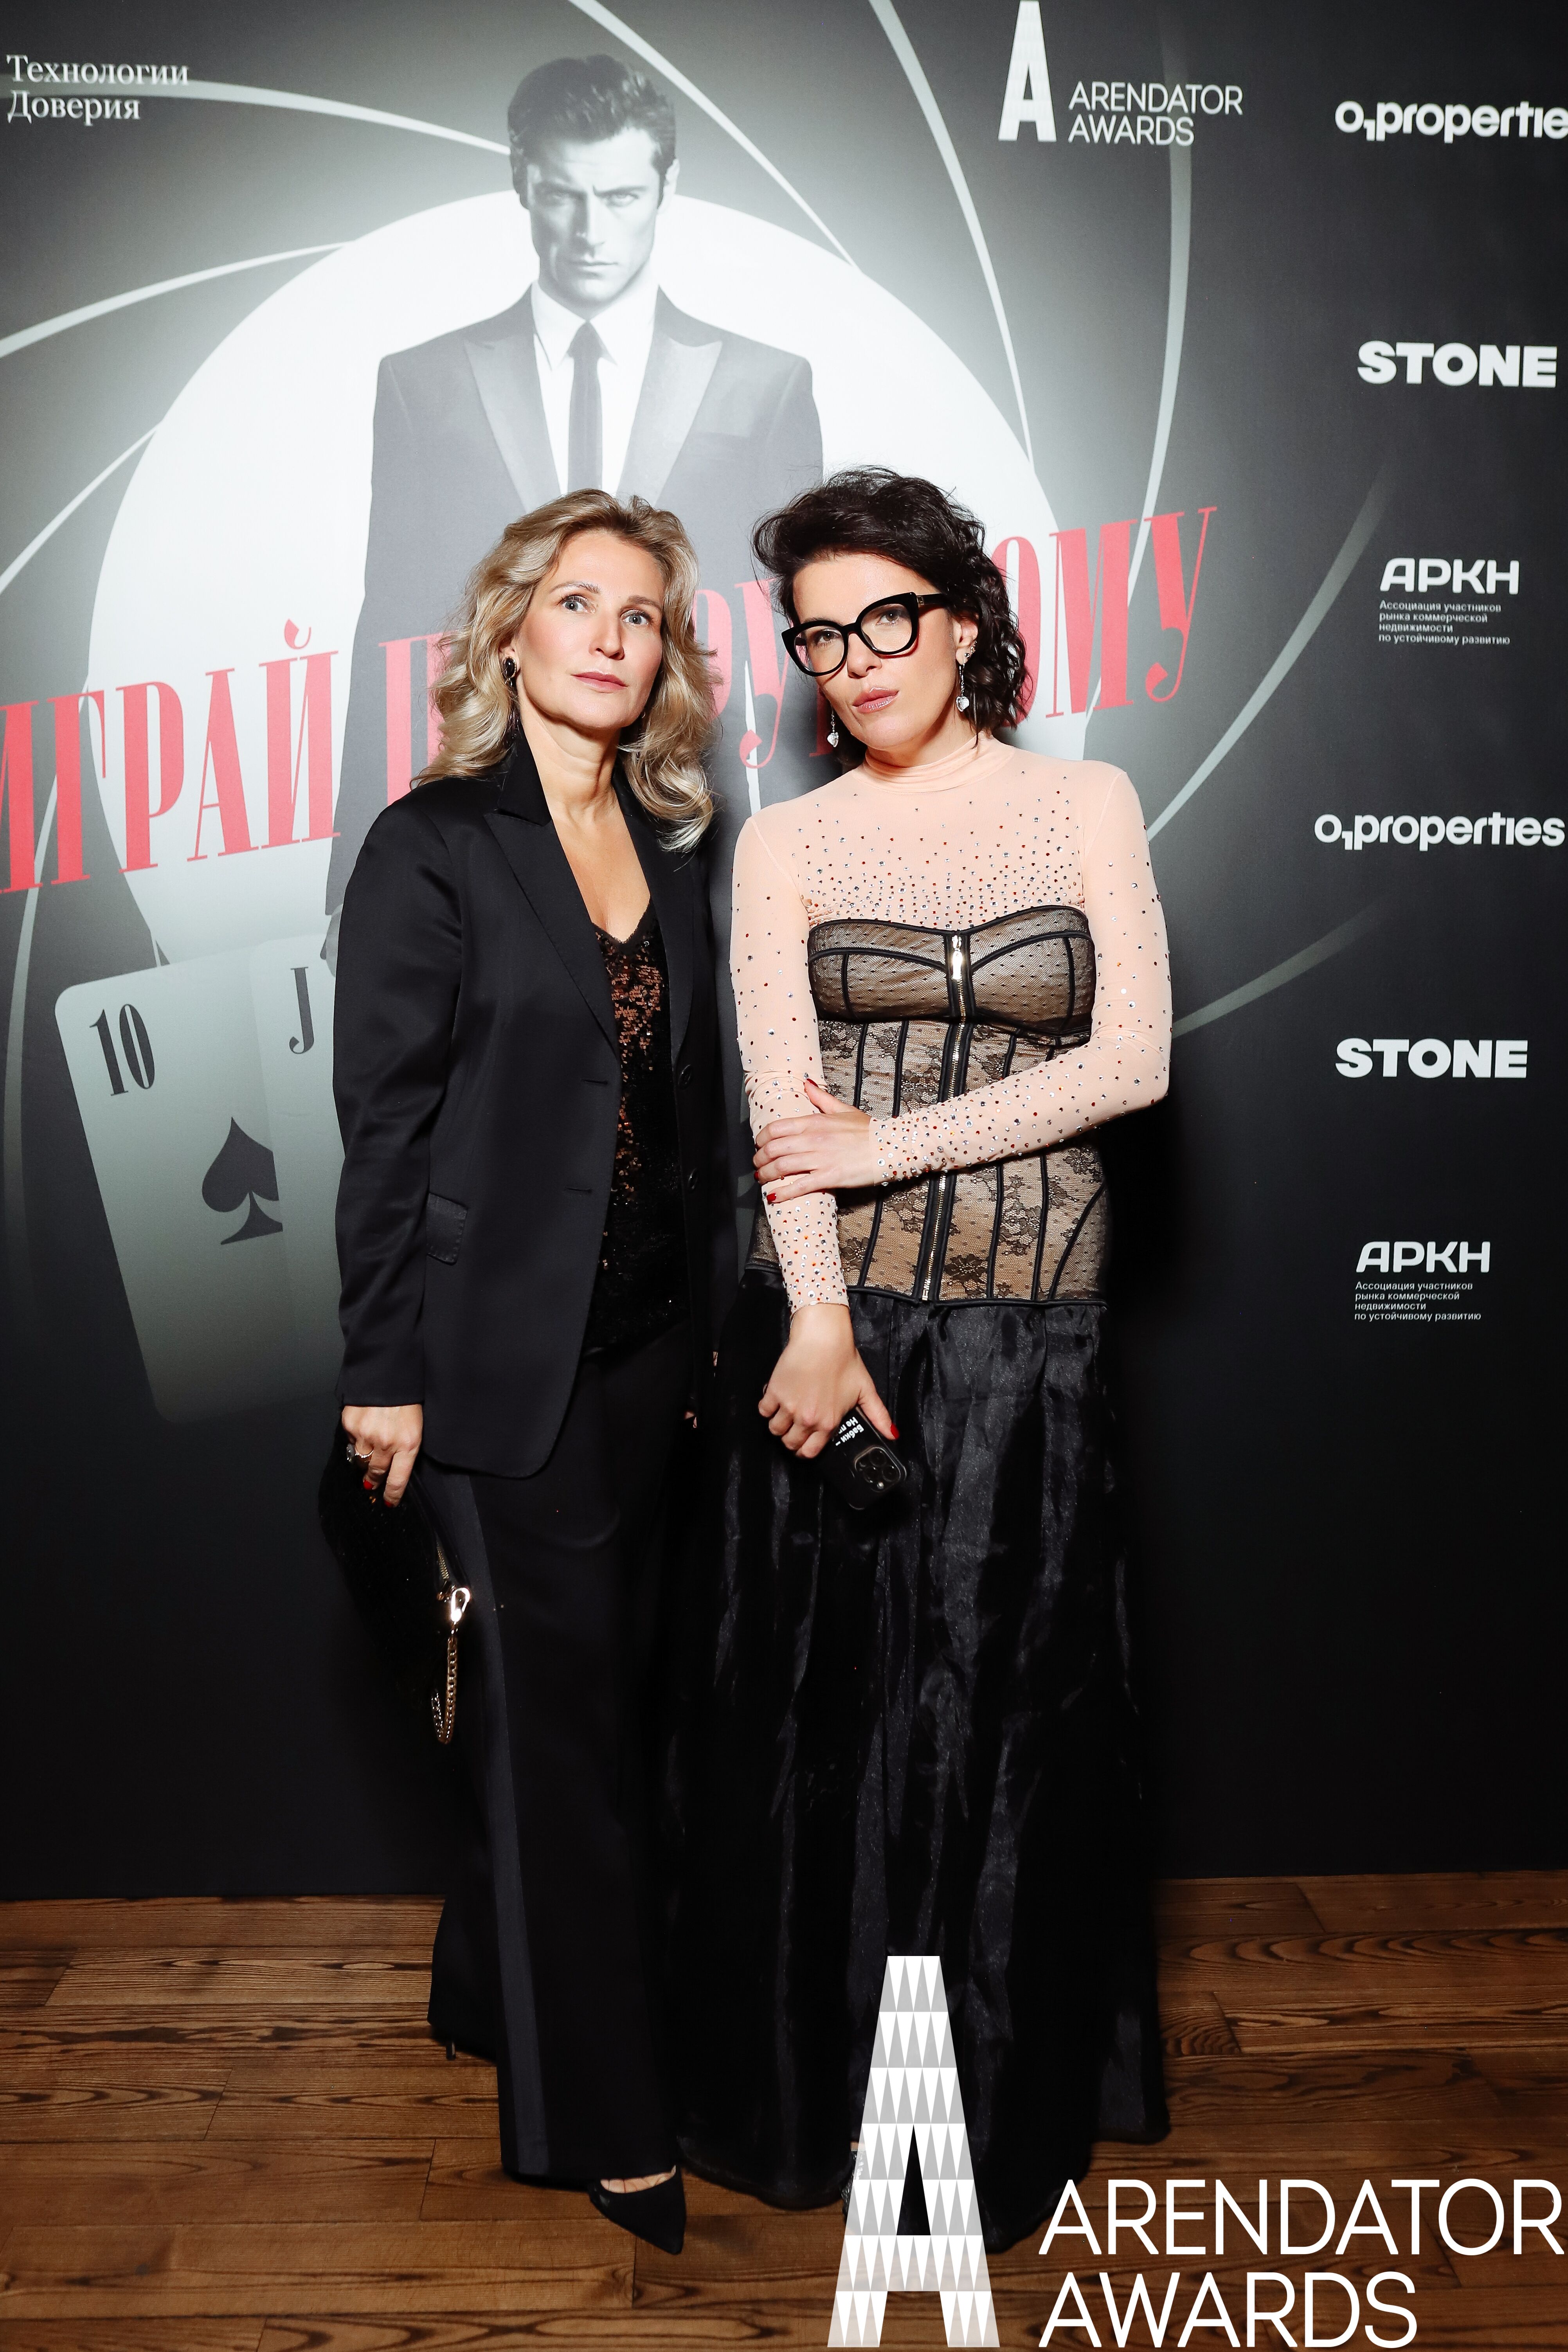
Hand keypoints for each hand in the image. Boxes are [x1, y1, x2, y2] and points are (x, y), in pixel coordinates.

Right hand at [341, 1403, 423, 1506]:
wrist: (389, 1372)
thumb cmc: (407, 1400)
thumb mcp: (416, 1427)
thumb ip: (405, 1449)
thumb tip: (391, 1468)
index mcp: (408, 1444)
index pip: (397, 1480)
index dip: (391, 1495)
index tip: (388, 1502)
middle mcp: (386, 1443)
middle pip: (375, 1472)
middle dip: (373, 1479)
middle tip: (371, 1483)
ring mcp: (366, 1434)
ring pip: (361, 1459)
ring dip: (364, 1458)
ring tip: (368, 1451)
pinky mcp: (351, 1424)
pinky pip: (351, 1440)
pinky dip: (356, 1437)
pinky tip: (364, 1426)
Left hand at [754, 1076, 881, 1202]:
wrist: (890, 1146)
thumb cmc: (868, 1130)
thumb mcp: (843, 1109)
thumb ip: (821, 1098)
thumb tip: (806, 1083)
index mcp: (815, 1122)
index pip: (777, 1128)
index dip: (762, 1138)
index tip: (759, 1144)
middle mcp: (814, 1139)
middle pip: (774, 1148)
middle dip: (760, 1158)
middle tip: (758, 1163)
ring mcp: (820, 1159)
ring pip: (782, 1166)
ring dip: (767, 1174)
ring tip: (762, 1178)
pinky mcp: (829, 1177)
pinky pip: (799, 1186)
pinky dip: (783, 1192)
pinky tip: (773, 1196)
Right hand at [758, 1303, 895, 1459]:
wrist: (823, 1338)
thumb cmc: (844, 1360)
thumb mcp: (865, 1389)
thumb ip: (878, 1415)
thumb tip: (892, 1434)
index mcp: (828, 1422)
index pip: (809, 1452)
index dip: (804, 1451)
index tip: (803, 1444)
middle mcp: (807, 1419)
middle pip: (789, 1443)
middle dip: (791, 1438)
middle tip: (795, 1426)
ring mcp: (789, 1406)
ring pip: (774, 1430)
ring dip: (778, 1424)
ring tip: (785, 1412)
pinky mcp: (774, 1392)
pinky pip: (763, 1410)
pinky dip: (767, 1407)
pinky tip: (776, 1398)